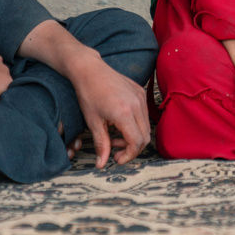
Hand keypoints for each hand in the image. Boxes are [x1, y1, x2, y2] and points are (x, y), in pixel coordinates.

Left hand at [66, 49, 150, 167]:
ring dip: (134, 138)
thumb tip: (101, 164)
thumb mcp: (93, 122)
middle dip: (132, 149)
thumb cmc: (88, 94)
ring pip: (146, 127)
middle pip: (145, 137)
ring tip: (115, 139)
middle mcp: (137, 104)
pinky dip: (135, 125)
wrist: (89, 69)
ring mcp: (140, 97)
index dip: (129, 156)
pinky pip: (144, 115)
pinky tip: (119, 125)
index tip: (117, 160)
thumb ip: (101, 145)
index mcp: (124, 113)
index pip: (136, 142)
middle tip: (116, 153)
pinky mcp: (140, 92)